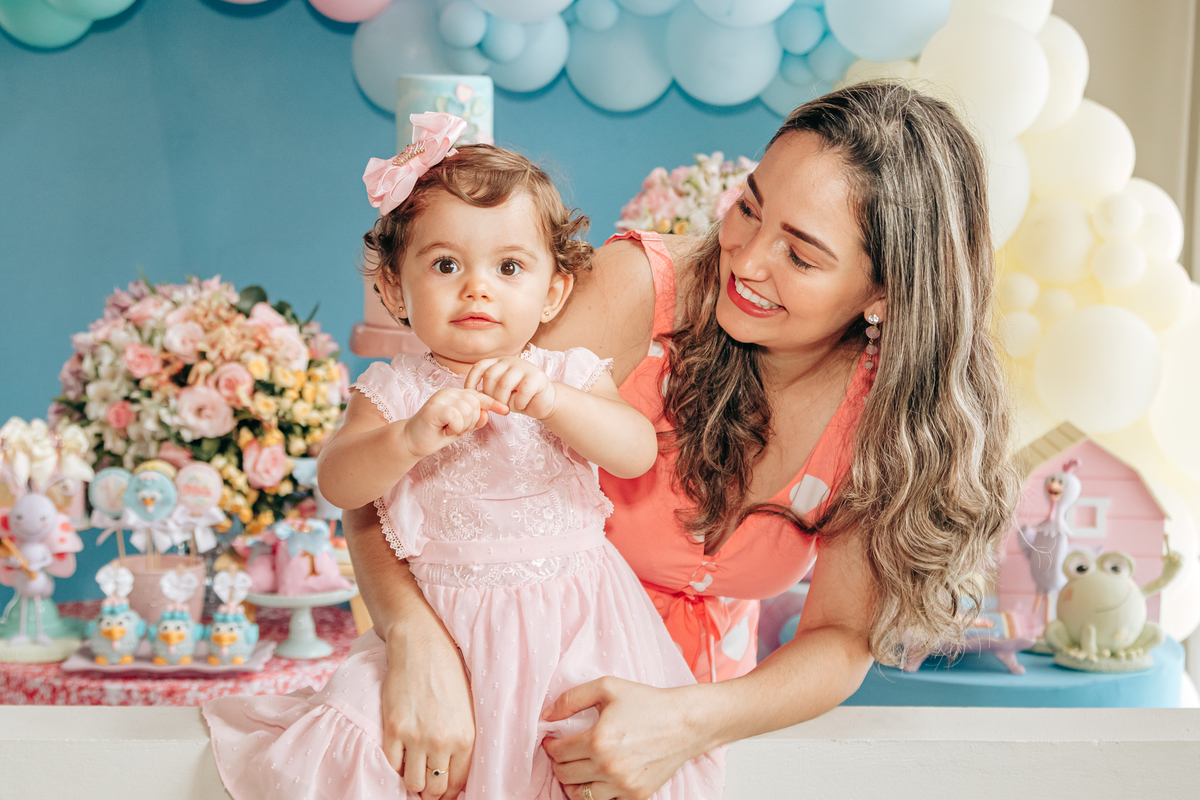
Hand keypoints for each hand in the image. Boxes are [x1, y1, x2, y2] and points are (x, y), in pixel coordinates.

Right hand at [381, 628, 475, 798]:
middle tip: (426, 785)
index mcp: (466, 737)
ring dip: (412, 782)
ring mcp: (416, 737)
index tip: (442, 790)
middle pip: (435, 788)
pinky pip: (392, 765)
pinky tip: (399, 759)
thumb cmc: (447, 672)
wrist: (421, 645)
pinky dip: (394, 768)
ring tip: (412, 771)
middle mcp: (443, 741)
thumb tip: (453, 770)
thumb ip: (461, 740)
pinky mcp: (394, 729)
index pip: (457, 783)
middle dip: (431, 791)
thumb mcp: (466, 708)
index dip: (448, 791)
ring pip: (413, 783)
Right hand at [403, 387, 507, 458]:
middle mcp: (449, 392)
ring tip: (448, 429)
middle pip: (476, 404)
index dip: (493, 403)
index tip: (506, 410)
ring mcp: (441, 398)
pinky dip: (454, 427)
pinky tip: (444, 429)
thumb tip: (486, 415)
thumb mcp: (460, 428)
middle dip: (471, 421)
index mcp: (456, 394)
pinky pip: (457, 416)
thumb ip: (474, 421)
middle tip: (455, 428)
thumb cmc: (436, 433)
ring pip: (468, 410)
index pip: (479, 396)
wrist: (413, 441)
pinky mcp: (434, 407)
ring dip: (461, 426)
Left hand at [464, 357, 555, 419]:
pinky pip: (522, 391)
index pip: (479, 367)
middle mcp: (510, 361)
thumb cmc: (519, 398)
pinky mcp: (537, 377)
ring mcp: (524, 367)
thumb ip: (486, 392)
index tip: (472, 398)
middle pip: (490, 376)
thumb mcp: (499, 394)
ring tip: (508, 409)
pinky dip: (519, 403)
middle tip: (497, 406)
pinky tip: (522, 405)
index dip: (471, 381)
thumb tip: (470, 398)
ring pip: (504, 384)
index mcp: (499, 362)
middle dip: (490, 396)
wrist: (543, 402)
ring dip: (503, 401)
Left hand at [542, 677, 703, 799]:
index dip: (549, 746)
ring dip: (572, 782)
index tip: (551, 740)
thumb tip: (546, 716)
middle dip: (558, 763)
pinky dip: (596, 794)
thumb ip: (571, 699)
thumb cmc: (648, 702)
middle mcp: (609, 767)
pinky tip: (598, 778)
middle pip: (564, 775)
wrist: (685, 722)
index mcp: (598, 740)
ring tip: (577, 768)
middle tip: (563, 752)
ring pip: (579, 795)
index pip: (557, 753)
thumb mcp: (607, 687)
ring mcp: (623, 785)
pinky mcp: (637, 796)